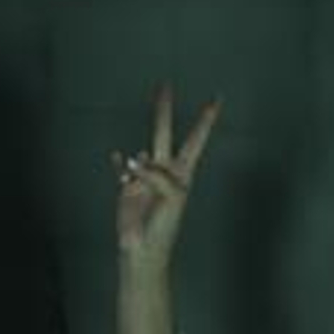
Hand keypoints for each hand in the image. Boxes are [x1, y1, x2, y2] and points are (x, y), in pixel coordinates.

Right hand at [112, 82, 220, 266]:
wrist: (144, 248)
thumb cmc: (164, 226)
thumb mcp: (172, 196)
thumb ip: (157, 174)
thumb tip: (136, 162)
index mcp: (182, 174)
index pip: (195, 140)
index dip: (204, 121)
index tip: (215, 99)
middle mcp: (164, 171)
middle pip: (164, 132)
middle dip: (163, 110)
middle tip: (165, 85)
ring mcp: (144, 177)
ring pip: (141, 152)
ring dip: (141, 154)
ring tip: (139, 161)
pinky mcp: (127, 186)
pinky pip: (122, 169)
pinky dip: (120, 164)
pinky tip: (117, 158)